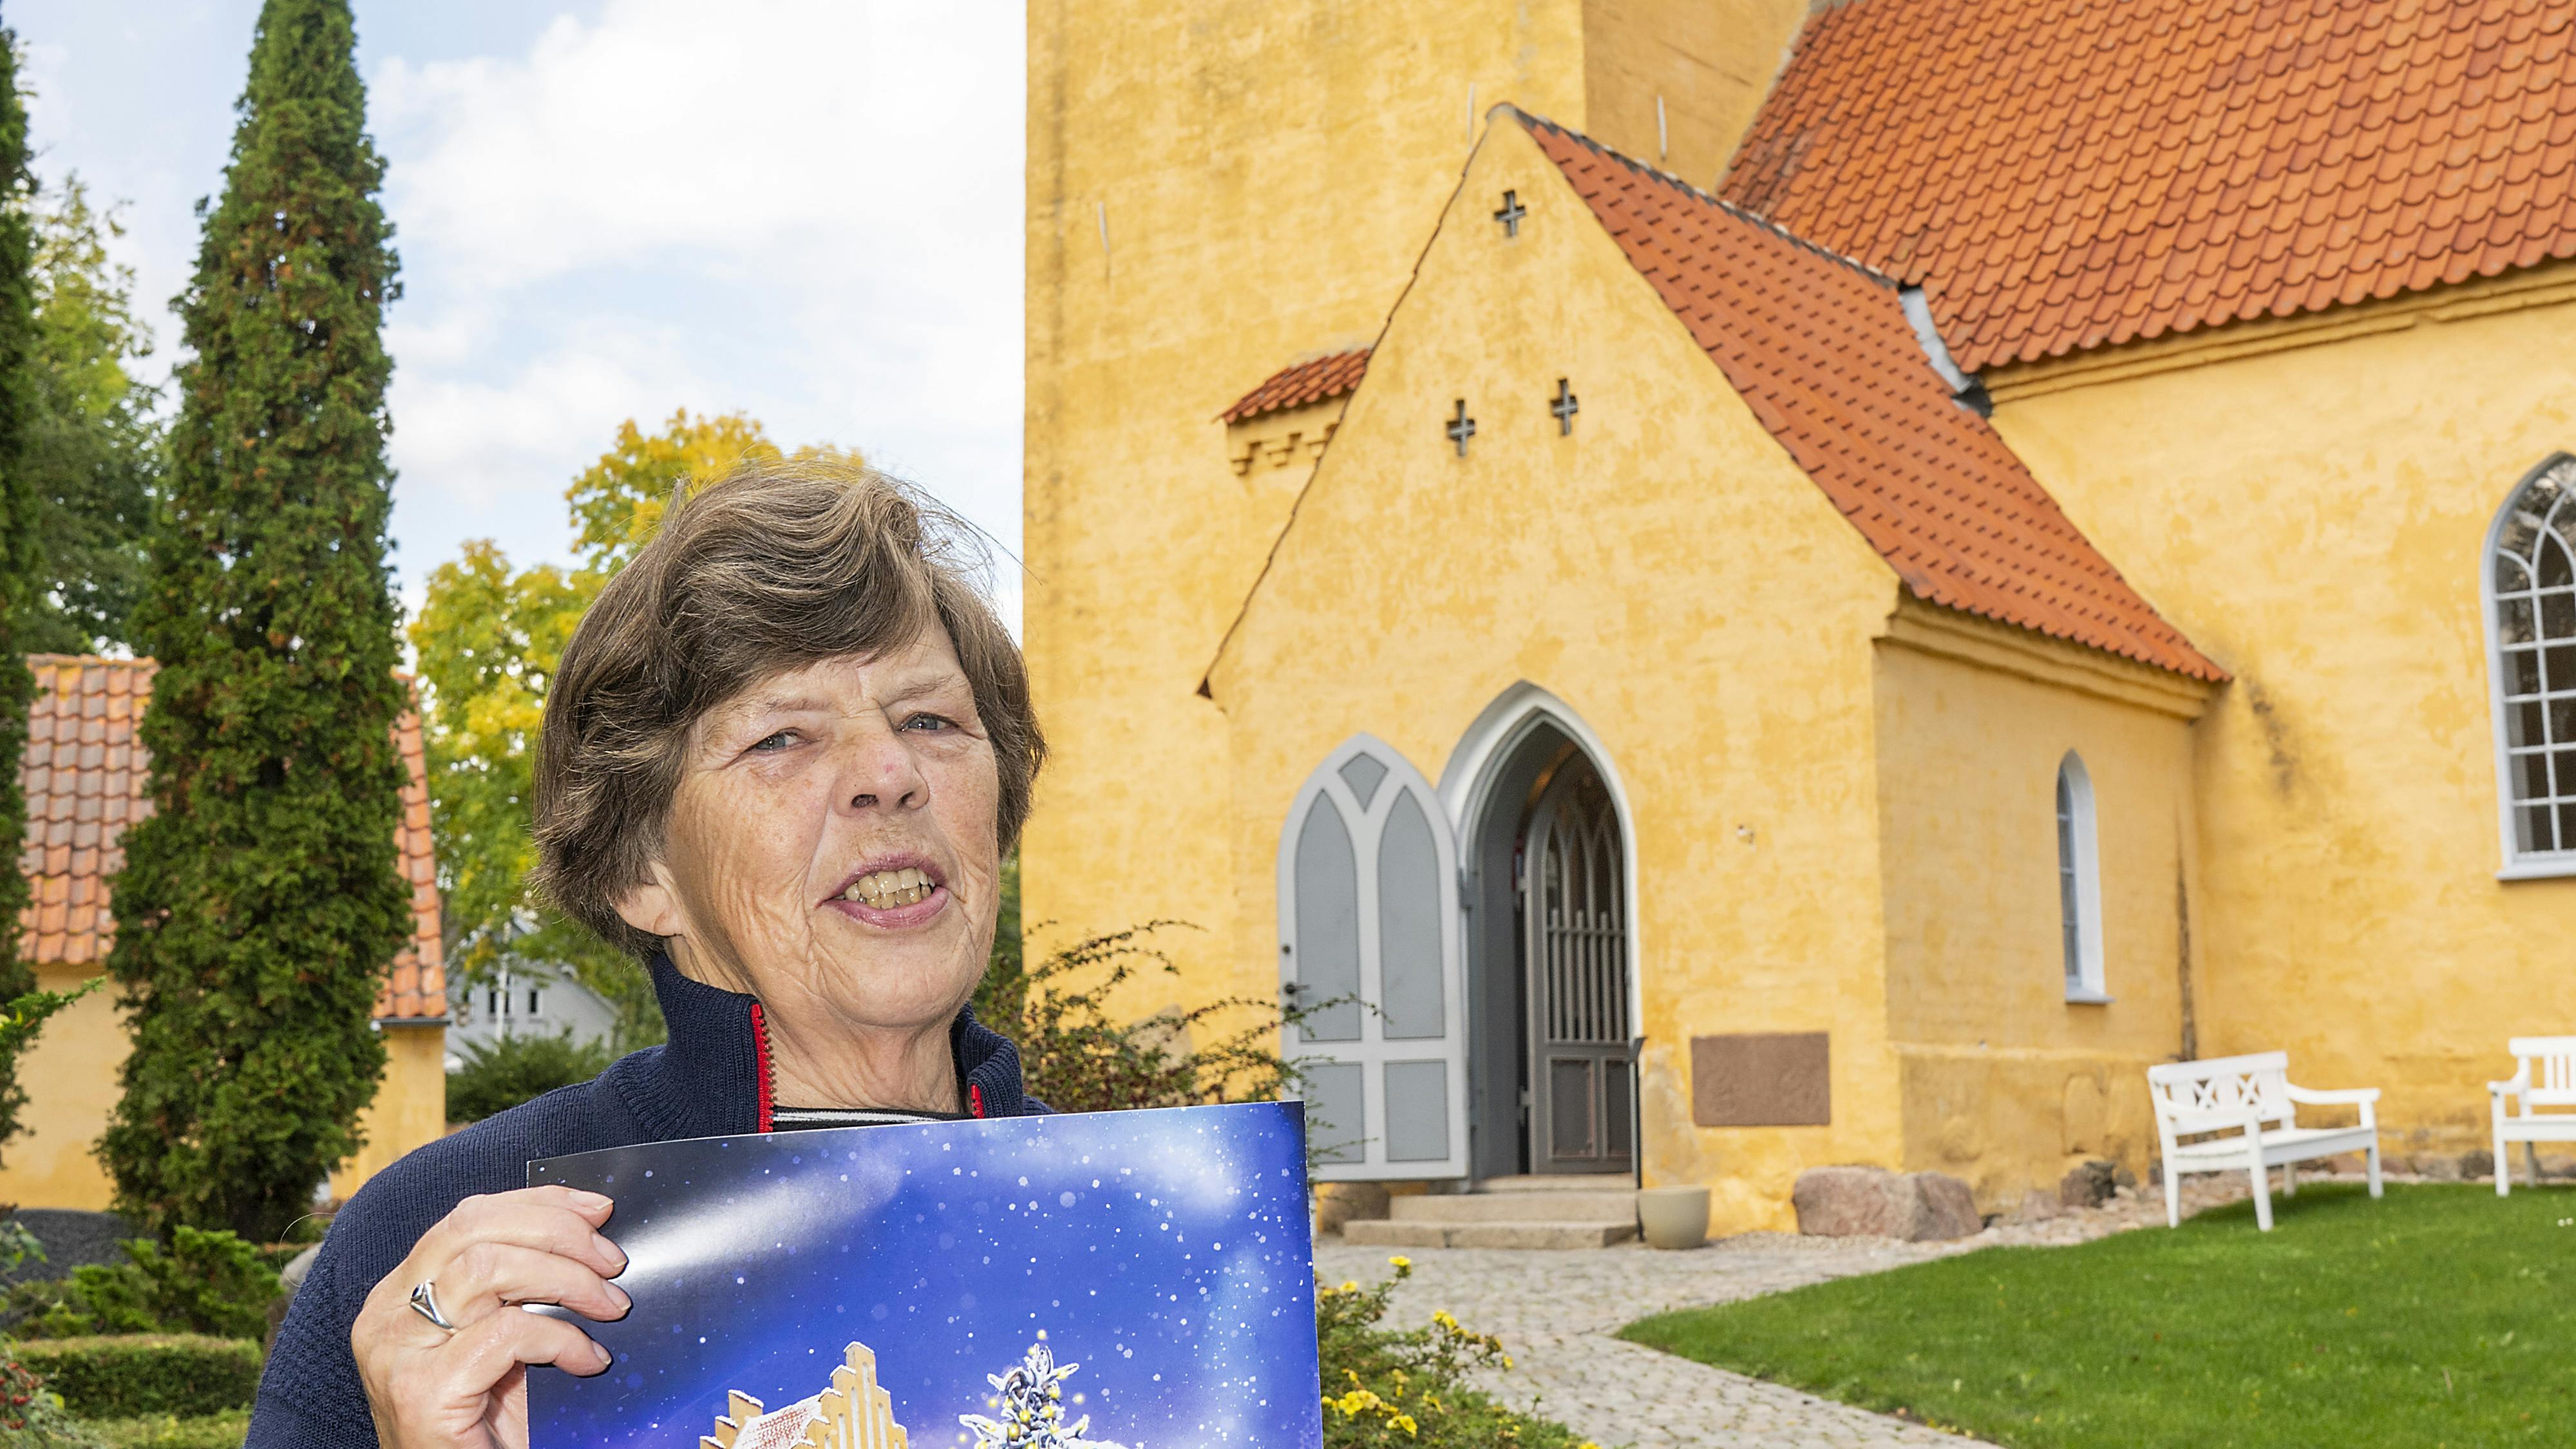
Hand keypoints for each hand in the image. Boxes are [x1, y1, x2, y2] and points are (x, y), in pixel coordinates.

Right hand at [352, 1186, 630, 1448]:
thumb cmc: (487, 1420)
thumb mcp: (500, 1340)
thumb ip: (518, 1287)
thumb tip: (590, 1230)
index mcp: (400, 1292)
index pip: (469, 1217)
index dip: (540, 1203)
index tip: (599, 1210)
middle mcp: (387, 1315)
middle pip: (475, 1228)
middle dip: (559, 1232)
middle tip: (613, 1263)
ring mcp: (398, 1353)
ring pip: (488, 1267)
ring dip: (567, 1278)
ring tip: (609, 1306)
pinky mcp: (422, 1393)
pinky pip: (507, 1334)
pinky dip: (562, 1339)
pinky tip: (588, 1361)